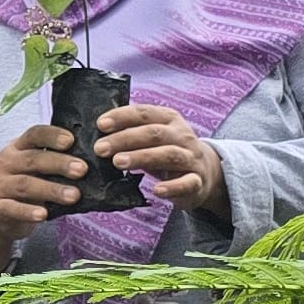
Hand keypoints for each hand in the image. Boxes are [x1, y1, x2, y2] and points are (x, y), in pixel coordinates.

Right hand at [0, 125, 85, 275]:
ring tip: (74, 196)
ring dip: (51, 190)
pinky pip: (12, 209)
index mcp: (18, 148)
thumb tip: (92, 158)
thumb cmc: (27, 186)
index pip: (33, 134)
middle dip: (59, 164)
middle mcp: (6, 163)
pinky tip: (43, 215)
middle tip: (82, 170)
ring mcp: (0, 185)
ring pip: (26, 185)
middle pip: (33, 159)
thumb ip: (55, 161)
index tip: (71, 141)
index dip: (52, 136)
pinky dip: (28, 212)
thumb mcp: (35, 168)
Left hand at [96, 104, 225, 216]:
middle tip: (100, 148)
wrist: (206, 173)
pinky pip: (187, 183)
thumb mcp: (153, 138)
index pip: (144, 113)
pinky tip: (156, 190)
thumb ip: (131, 133)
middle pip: (153, 133)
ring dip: (142, 157)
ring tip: (118, 162)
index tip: (100, 124)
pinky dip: (172, 187)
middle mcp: (182, 135)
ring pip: (168, 154)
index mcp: (169, 119)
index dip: (122, 116)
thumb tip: (97, 133)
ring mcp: (191, 158)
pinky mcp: (197, 181)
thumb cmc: (168, 151)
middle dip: (125, 139)